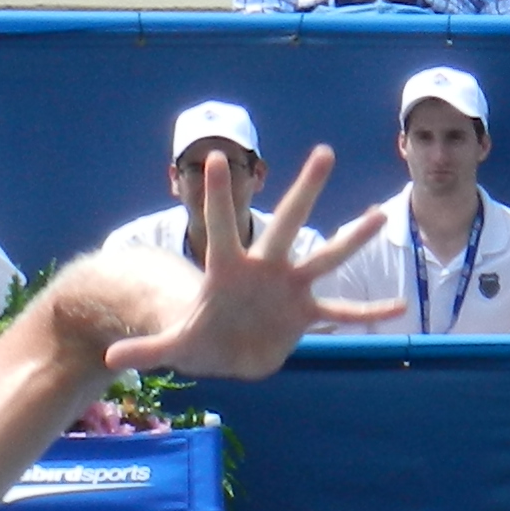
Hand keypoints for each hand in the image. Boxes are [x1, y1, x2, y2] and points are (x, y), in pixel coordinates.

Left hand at [103, 144, 395, 383]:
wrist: (227, 350)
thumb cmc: (200, 337)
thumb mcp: (174, 346)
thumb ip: (148, 350)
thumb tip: (112, 359)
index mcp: (229, 269)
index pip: (222, 226)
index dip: (217, 196)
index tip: (214, 158)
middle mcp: (264, 269)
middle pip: (288, 225)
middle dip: (305, 191)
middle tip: (324, 152)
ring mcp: (289, 288)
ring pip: (326, 258)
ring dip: (352, 239)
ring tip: (380, 215)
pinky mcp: (305, 314)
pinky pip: (341, 312)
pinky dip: (367, 312)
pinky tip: (397, 307)